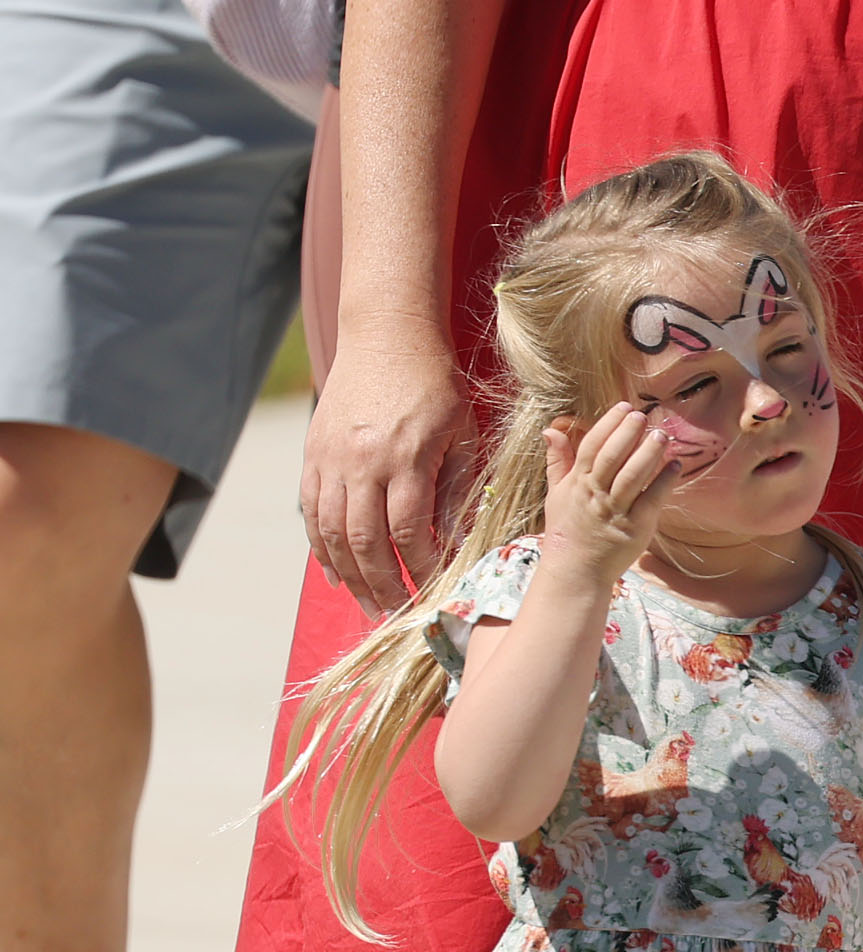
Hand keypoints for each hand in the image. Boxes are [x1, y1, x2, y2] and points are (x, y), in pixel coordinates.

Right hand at [301, 337, 470, 614]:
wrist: (385, 336)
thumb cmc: (435, 385)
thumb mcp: (462, 433)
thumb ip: (457, 487)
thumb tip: (455, 540)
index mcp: (403, 459)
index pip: (408, 530)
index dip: (419, 567)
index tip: (434, 590)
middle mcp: (361, 462)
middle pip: (365, 540)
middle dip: (382, 584)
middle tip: (397, 614)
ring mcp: (331, 459)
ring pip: (332, 532)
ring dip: (350, 575)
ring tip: (368, 604)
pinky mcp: (313, 453)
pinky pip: (311, 511)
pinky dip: (321, 546)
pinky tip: (336, 572)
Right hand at [535, 406, 679, 583]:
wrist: (576, 569)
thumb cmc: (568, 530)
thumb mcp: (556, 493)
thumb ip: (557, 460)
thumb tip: (550, 430)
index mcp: (578, 482)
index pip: (591, 446)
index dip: (608, 425)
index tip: (623, 407)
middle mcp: (595, 494)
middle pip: (611, 457)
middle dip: (627, 434)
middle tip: (643, 416)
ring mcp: (616, 511)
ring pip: (632, 477)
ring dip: (648, 454)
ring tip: (662, 435)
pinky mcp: (635, 528)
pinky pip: (651, 501)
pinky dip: (664, 482)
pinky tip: (676, 466)